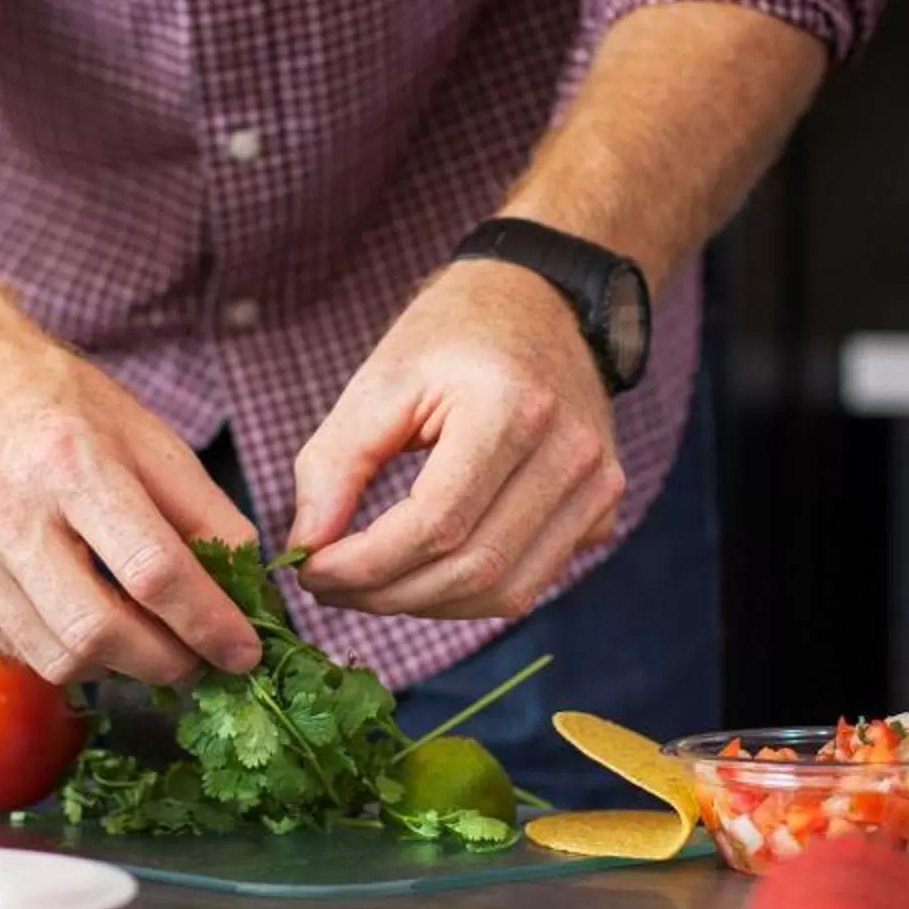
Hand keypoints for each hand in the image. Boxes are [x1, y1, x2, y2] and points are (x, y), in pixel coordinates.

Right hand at [0, 339, 262, 685]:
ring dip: (121, 668)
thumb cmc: (64, 409)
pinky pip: (24, 652)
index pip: (152, 570)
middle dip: (167, 663)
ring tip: (151, 642)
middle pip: (98, 631)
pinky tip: (94, 620)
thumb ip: (206, 514)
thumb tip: (250, 595)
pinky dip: (73, 653)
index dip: (208, 623)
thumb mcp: (149, 438)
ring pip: (58, 659)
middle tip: (202, 660)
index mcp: (70, 462)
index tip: (245, 651)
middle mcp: (7, 513)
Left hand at [288, 261, 623, 618]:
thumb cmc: (452, 338)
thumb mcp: (379, 382)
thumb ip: (333, 465)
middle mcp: (569, 451)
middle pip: (471, 569)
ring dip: (425, 605)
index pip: (436, 524)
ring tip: (369, 586)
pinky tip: (423, 570)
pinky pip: (529, 581)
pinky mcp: (602, 508)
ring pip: (505, 593)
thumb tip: (307, 548)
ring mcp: (597, 484)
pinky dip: (466, 593)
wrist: (540, 303)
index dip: (365, 565)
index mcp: (511, 407)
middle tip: (329, 588)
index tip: (309, 571)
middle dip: (387, 595)